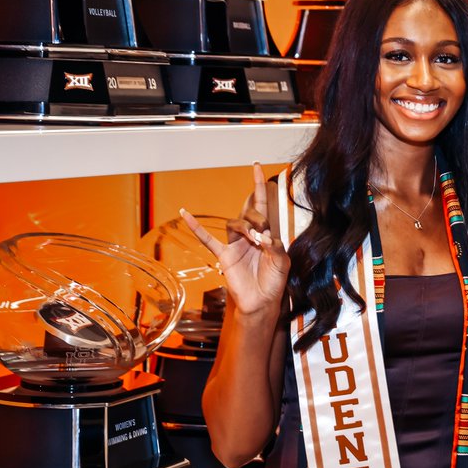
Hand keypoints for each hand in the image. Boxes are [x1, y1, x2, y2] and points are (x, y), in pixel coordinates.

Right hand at [181, 163, 289, 322]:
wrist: (262, 301)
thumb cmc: (274, 281)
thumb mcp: (282, 262)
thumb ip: (275, 247)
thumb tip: (262, 236)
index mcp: (266, 233)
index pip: (262, 204)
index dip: (259, 185)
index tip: (256, 166)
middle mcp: (250, 235)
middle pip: (250, 212)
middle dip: (258, 218)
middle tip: (263, 234)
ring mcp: (235, 244)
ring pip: (234, 223)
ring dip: (245, 227)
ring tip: (255, 240)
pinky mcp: (224, 256)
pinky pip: (208, 239)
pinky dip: (196, 227)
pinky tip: (185, 214)